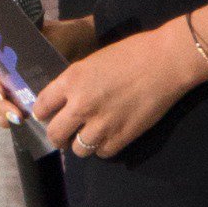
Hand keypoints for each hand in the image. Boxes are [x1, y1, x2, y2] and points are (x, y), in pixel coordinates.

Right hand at [0, 18, 95, 130]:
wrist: (78, 47)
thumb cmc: (59, 37)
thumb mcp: (47, 36)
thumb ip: (33, 45)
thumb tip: (24, 58)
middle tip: (14, 110)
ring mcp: (0, 87)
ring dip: (1, 113)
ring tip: (20, 117)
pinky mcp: (12, 102)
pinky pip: (0, 116)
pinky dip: (7, 119)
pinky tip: (21, 120)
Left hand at [31, 18, 202, 162]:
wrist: (166, 61)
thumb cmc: (132, 53)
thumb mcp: (93, 61)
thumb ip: (76, 82)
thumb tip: (65, 100)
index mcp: (71, 80)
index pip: (42, 106)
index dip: (43, 113)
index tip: (48, 115)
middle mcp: (81, 105)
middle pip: (55, 135)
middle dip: (58, 135)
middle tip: (66, 133)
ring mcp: (101, 124)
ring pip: (78, 149)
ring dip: (82, 143)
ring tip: (92, 134)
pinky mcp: (122, 136)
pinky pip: (103, 153)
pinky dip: (104, 147)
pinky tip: (110, 135)